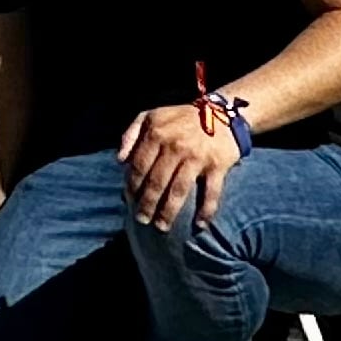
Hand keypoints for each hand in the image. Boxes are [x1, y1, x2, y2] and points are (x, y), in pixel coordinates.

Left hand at [118, 97, 237, 231]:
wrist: (221, 114)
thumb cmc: (180, 118)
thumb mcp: (150, 117)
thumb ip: (131, 135)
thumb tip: (119, 161)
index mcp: (156, 133)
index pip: (140, 166)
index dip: (133, 185)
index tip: (128, 201)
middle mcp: (175, 146)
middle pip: (157, 182)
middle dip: (147, 204)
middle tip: (142, 220)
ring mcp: (197, 157)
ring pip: (179, 191)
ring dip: (169, 212)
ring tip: (161, 227)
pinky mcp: (218, 165)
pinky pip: (212, 193)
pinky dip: (206, 211)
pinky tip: (199, 225)